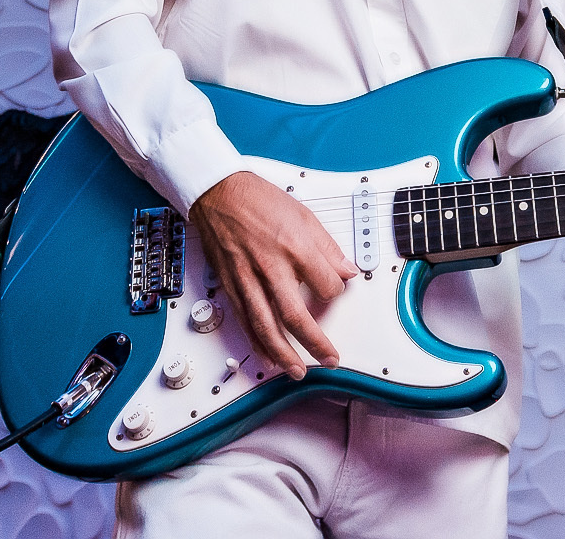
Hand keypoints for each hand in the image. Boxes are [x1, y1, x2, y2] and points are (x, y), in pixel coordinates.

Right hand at [189, 170, 355, 379]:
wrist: (218, 193)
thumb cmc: (258, 200)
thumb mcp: (304, 214)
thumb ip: (327, 247)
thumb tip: (346, 270)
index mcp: (294, 246)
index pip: (326, 283)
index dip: (336, 291)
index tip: (336, 291)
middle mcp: (270, 266)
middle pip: (296, 315)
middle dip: (314, 343)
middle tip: (329, 358)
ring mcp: (247, 278)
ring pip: (266, 326)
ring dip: (284, 353)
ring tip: (297, 370)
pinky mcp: (231, 284)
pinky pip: (245, 320)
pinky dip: (257, 343)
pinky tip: (267, 357)